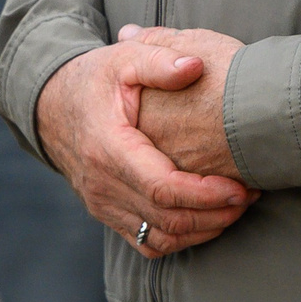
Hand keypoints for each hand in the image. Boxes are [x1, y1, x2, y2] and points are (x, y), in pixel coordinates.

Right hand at [37, 41, 258, 257]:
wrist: (50, 105)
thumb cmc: (94, 79)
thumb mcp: (124, 58)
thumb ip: (160, 59)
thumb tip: (196, 66)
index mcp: (109, 149)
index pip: (162, 189)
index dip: (206, 194)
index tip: (240, 187)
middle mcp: (102, 185)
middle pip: (167, 220)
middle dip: (216, 215)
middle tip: (250, 196)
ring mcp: (102, 205)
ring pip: (159, 239)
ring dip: (203, 231)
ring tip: (236, 208)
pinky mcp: (107, 214)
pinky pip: (146, 243)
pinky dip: (180, 238)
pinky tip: (207, 219)